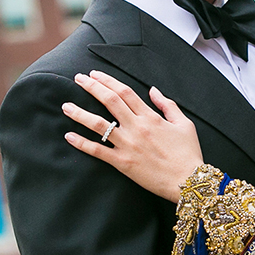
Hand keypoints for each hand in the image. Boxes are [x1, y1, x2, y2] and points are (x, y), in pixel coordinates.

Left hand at [62, 71, 202, 202]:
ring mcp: (128, 145)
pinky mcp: (123, 163)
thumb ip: (167, 104)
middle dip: (91, 87)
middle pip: (109, 101)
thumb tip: (153, 89)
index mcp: (150, 116)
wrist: (188, 181)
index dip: (107, 80)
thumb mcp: (184, 123)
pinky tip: (69, 136)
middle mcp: (136, 127)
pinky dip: (82, 143)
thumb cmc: (188, 153)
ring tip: (66, 106)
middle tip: (77, 79)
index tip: (94, 74)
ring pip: (99, 124)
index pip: (124, 92)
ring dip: (80, 113)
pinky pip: (98, 151)